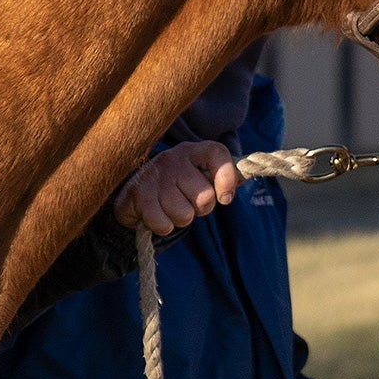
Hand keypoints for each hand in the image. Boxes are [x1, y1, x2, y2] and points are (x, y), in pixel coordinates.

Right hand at [112, 140, 240, 235]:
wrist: (133, 193)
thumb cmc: (175, 186)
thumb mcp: (199, 176)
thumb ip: (222, 177)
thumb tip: (245, 178)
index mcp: (193, 151)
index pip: (217, 153)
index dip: (227, 177)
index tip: (226, 199)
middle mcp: (173, 158)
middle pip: (204, 196)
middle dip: (200, 209)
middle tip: (187, 203)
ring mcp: (155, 175)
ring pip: (184, 214)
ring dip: (180, 220)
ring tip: (170, 208)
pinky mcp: (139, 194)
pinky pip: (164, 225)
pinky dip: (164, 227)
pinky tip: (157, 215)